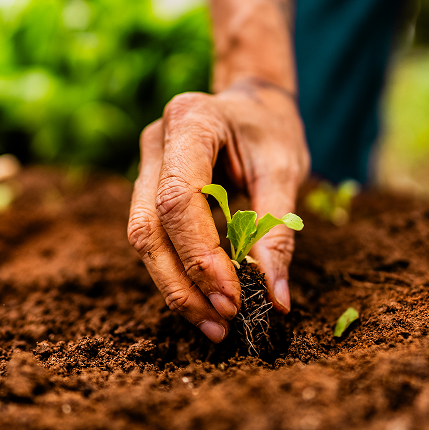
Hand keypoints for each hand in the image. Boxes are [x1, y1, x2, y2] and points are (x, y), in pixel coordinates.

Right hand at [127, 79, 309, 341]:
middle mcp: (155, 141)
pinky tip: (203, 302)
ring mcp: (145, 165)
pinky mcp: (147, 188)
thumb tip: (276, 298)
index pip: (179, 199)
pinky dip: (177, 274)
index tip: (233, 300)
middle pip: (149, 226)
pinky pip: (153, 238)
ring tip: (214, 325)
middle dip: (183, 283)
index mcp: (190, 121)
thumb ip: (276, 230)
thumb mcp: (285, 171)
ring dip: (175, 288)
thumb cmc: (271, 132)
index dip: (200, 255)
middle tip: (222, 325)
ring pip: (143, 238)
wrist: (253, 104)